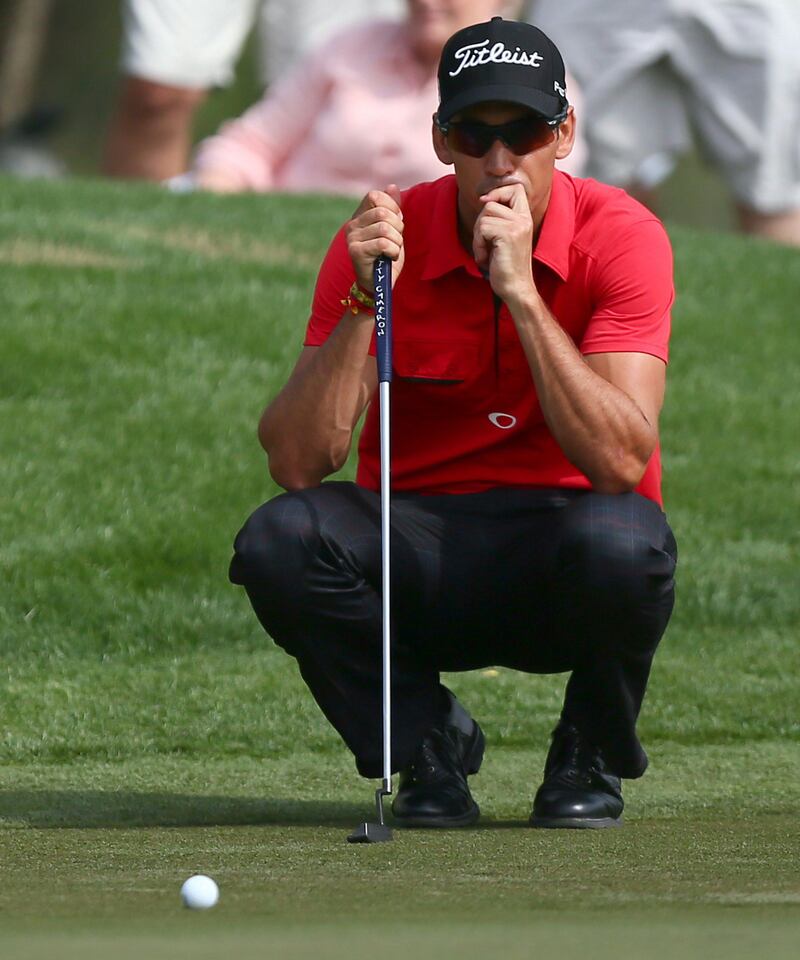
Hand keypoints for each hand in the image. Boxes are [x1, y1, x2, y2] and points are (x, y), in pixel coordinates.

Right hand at [345, 184, 404, 293]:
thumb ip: (392, 209)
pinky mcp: (356, 252)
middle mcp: (352, 225)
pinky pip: (382, 243)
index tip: (397, 222)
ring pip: (384, 228)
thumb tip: (392, 186)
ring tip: (393, 250)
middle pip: (381, 212)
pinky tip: (390, 257)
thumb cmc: (386, 256)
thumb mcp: (393, 229)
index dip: (391, 206)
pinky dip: (393, 251)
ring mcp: (352, 238)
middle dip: (397, 226)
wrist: (379, 284)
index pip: (375, 196)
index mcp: (360, 216)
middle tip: (396, 240)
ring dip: (396, 241)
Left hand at [473, 183, 535, 305]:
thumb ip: (499, 220)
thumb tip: (484, 200)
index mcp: (525, 219)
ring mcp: (517, 226)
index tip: (486, 203)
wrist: (516, 288)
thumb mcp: (504, 238)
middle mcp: (524, 220)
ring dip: (478, 237)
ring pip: (484, 216)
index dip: (498, 192)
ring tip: (486, 253)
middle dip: (480, 223)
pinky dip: (478, 245)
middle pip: (491, 203)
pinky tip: (485, 258)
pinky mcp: (508, 234)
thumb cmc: (506, 268)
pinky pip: (482, 229)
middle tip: (484, 243)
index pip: (516, 189)